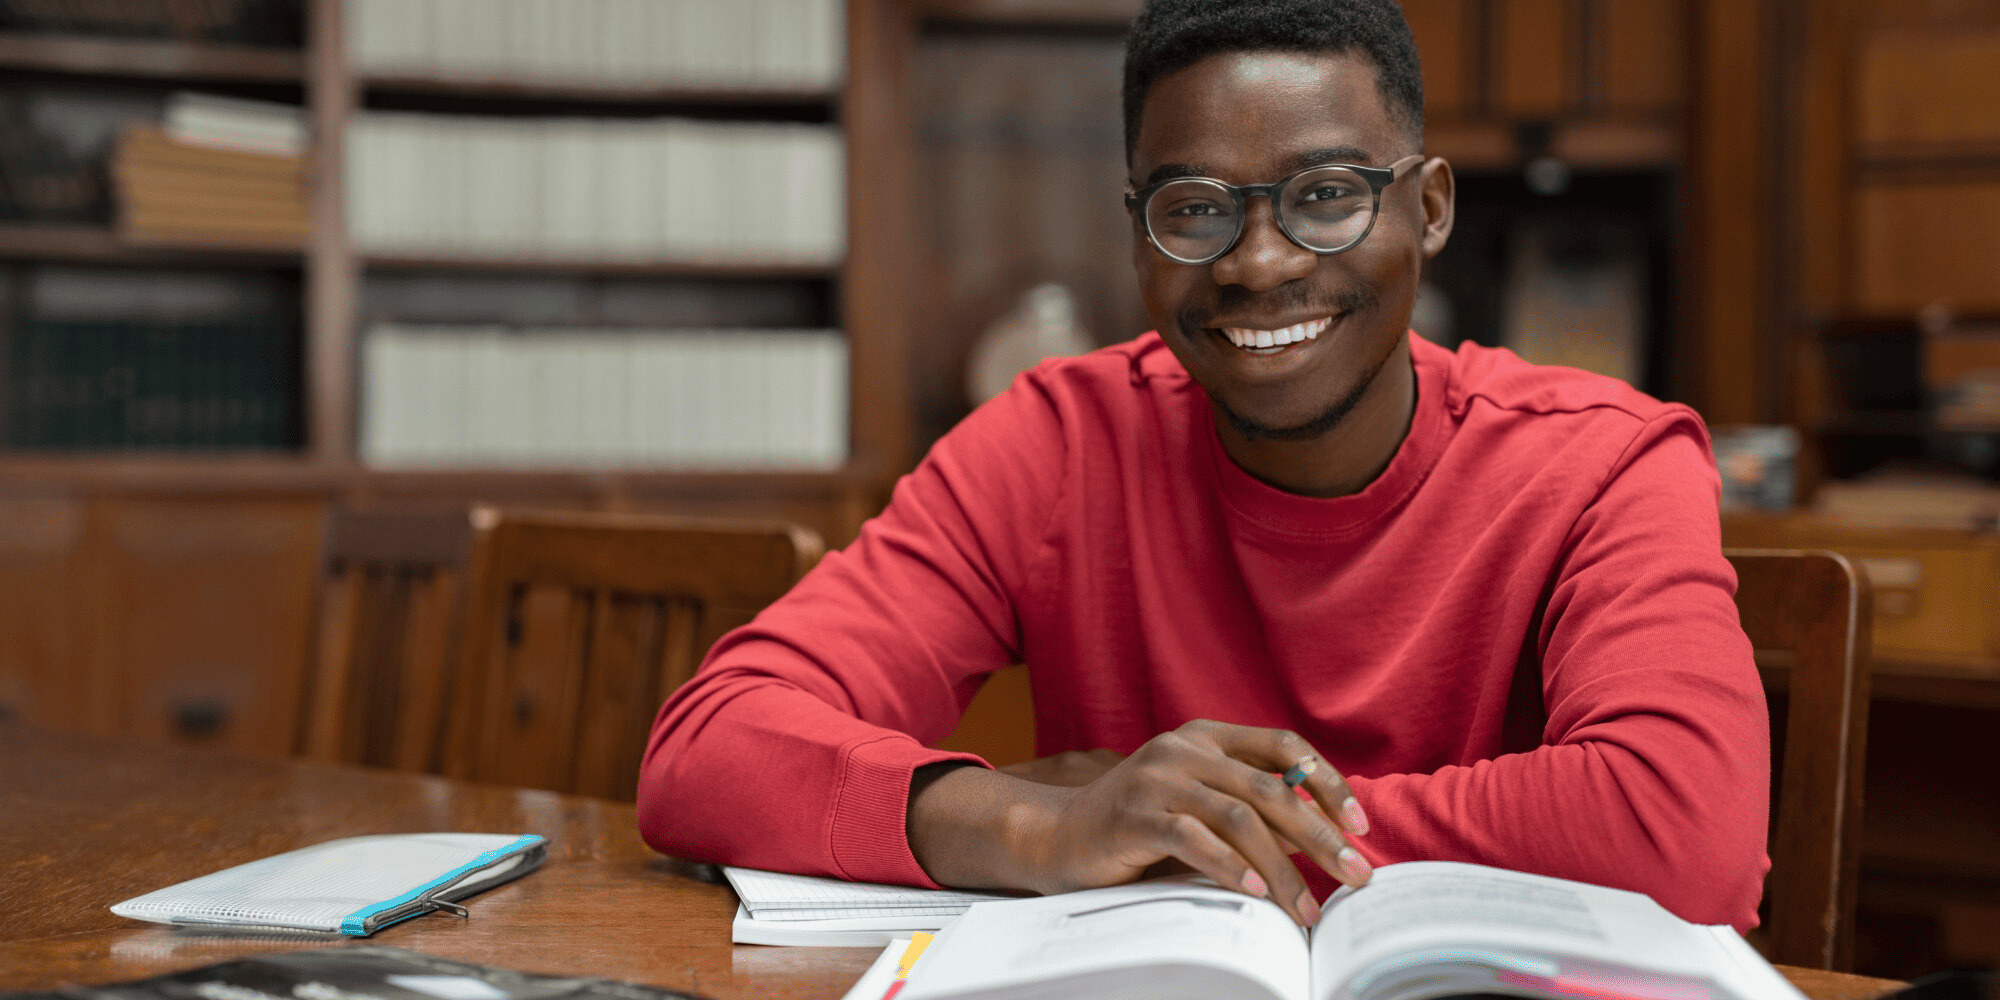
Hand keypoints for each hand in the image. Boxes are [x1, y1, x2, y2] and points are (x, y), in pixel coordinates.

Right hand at [908, 720, 1370, 925]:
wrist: (1058, 836)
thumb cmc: (1139, 826)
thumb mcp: (1199, 806)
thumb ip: (1247, 809)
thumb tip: (1320, 840)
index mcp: (1206, 737)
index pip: (1282, 746)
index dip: (1326, 781)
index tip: (1359, 825)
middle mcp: (1185, 750)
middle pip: (1270, 789)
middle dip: (1320, 836)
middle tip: (1355, 874)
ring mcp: (1158, 779)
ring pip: (1239, 818)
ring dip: (1283, 866)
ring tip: (1306, 905)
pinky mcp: (1135, 815)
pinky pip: (1192, 838)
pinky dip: (1228, 866)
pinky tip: (1254, 890)